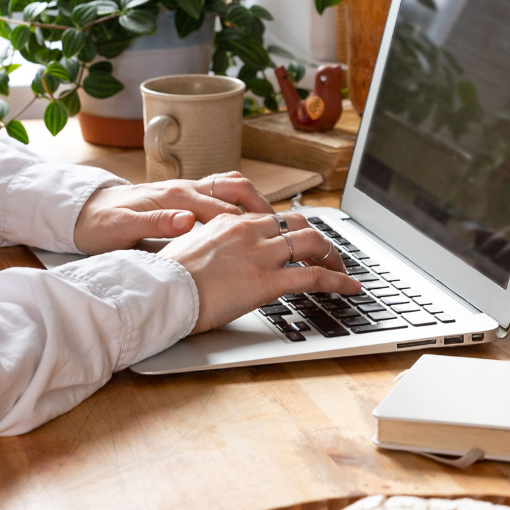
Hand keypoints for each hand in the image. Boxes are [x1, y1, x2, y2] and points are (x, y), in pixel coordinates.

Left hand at [72, 172, 273, 253]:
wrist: (83, 212)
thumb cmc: (100, 223)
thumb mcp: (122, 229)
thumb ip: (155, 224)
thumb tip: (187, 220)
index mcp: (174, 196)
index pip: (222, 206)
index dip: (249, 222)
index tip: (272, 238)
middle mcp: (184, 188)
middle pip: (235, 188)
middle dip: (262, 206)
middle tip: (285, 229)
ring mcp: (185, 191)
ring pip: (232, 188)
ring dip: (255, 204)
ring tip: (276, 226)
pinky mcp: (183, 199)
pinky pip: (221, 196)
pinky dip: (240, 206)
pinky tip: (249, 226)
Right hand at [160, 212, 359, 331]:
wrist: (161, 291)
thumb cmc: (168, 278)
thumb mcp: (190, 251)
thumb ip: (212, 248)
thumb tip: (218, 260)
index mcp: (230, 222)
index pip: (272, 218)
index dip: (292, 231)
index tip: (300, 243)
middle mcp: (249, 231)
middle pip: (298, 225)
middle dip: (319, 239)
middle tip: (328, 254)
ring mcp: (260, 254)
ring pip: (312, 244)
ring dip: (333, 256)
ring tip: (343, 271)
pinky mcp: (267, 281)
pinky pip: (313, 276)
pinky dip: (337, 280)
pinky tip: (348, 288)